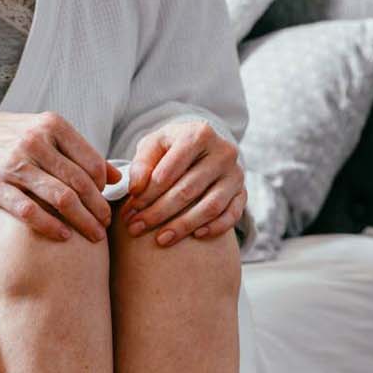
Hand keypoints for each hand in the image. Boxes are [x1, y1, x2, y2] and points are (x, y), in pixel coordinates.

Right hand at [0, 112, 119, 241]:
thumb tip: (116, 177)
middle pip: (80, 183)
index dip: (104, 187)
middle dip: (98, 208)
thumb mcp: (41, 133)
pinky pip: (30, 211)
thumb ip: (77, 152)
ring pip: (61, 198)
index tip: (107, 202)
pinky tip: (64, 236)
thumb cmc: (5, 139)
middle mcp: (34, 141)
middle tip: (105, 225)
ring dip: (82, 221)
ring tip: (93, 235)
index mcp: (51, 125)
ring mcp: (13, 163)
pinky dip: (51, 226)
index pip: (91, 161)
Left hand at [121, 120, 245, 245]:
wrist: (202, 150)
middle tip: (136, 227)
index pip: (170, 170)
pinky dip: (214, 228)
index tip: (129, 210)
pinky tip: (195, 236)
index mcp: (199, 134)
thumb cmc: (172, 148)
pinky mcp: (243, 193)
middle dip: (159, 212)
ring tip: (160, 239)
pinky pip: (232, 215)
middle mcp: (223, 152)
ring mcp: (236, 174)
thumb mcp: (154, 146)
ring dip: (183, 226)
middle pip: (188, 190)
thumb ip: (142, 163)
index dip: (147, 193)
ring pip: (211, 206)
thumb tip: (136, 189)